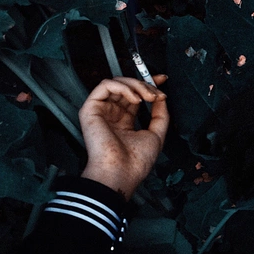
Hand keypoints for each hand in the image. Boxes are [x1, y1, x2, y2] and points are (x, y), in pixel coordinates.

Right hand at [79, 76, 168, 199]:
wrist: (120, 172)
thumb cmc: (135, 162)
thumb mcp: (156, 135)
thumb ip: (160, 114)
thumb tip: (161, 97)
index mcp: (125, 122)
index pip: (135, 97)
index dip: (148, 85)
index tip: (162, 80)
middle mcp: (112, 115)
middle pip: (127, 87)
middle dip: (145, 84)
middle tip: (157, 93)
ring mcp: (101, 111)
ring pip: (117, 83)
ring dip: (136, 85)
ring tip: (148, 96)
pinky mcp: (91, 109)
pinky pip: (105, 85)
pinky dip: (123, 87)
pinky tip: (135, 98)